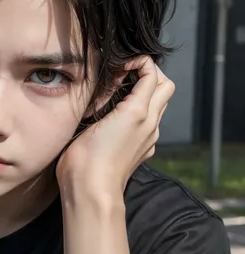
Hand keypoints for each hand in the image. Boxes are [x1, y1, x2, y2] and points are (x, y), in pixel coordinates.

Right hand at [56, 57, 174, 199]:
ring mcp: (148, 139)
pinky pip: (149, 124)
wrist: (91, 190)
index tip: (119, 66)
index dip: (138, 63)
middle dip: (147, 75)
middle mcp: (150, 124)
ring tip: (117, 98)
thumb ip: (111, 94)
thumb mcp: (99, 117)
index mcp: (140, 112)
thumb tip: (117, 78)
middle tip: (123, 77)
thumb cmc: (88, 158)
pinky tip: (116, 119)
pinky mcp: (142, 151)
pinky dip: (138, 114)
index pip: (153, 73)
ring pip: (157, 105)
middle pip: (164, 86)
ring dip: (143, 94)